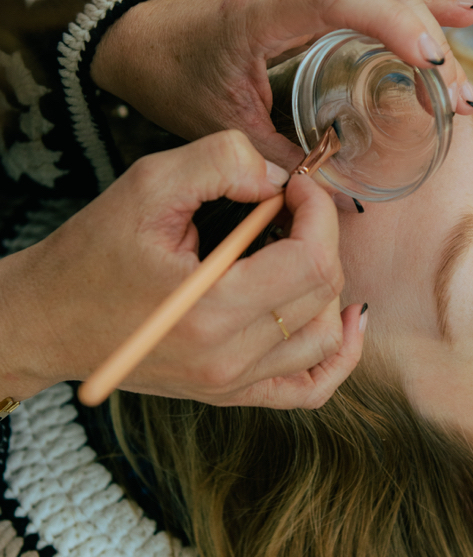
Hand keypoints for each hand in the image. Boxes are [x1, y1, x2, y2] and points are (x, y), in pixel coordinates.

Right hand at [0, 131, 364, 408]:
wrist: (48, 320)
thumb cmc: (90, 255)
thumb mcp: (147, 185)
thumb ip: (221, 162)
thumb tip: (277, 178)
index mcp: (209, 308)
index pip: (311, 260)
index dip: (318, 210)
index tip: (296, 185)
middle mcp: (228, 358)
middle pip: (323, 293)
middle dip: (322, 235)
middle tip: (290, 206)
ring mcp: (231, 384)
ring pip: (325, 337)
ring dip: (327, 284)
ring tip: (295, 248)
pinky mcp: (229, 394)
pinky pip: (309, 388)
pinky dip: (337, 355)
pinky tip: (341, 318)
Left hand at [91, 0, 472, 169]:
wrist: (139, 40)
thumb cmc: (172, 77)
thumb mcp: (221, 125)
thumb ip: (277, 159)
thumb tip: (337, 200)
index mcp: (266, 10)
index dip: (393, 25)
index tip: (432, 65)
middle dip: (429, 43)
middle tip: (457, 103)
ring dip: (431, 36)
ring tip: (461, 91)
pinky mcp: (317, 6)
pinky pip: (376, 1)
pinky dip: (420, 14)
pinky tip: (464, 18)